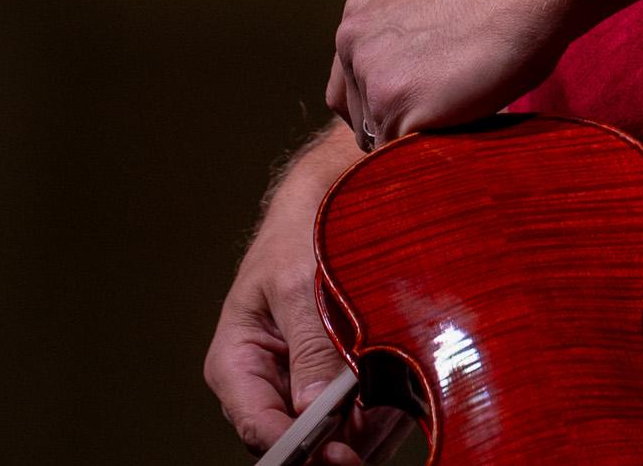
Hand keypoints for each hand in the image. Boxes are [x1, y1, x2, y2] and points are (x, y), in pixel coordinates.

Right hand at [205, 138, 402, 464]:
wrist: (334, 201)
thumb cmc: (300, 234)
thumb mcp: (298, 284)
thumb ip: (308, 346)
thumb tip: (312, 409)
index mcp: (238, 363)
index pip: (257, 424)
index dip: (293, 443)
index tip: (332, 449)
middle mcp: (270, 386)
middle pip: (297, 442)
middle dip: (335, 444)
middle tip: (368, 437)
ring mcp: (307, 390)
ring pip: (335, 441)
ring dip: (366, 433)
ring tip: (395, 401)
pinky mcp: (344, 389)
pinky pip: (363, 425)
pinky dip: (384, 417)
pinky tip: (404, 394)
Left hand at [324, 0, 573, 151]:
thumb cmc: (497, 0)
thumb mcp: (425, 9)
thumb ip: (401, 44)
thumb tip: (404, 86)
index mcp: (357, 16)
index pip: (348, 87)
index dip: (378, 106)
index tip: (412, 108)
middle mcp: (351, 42)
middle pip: (358, 117)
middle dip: (395, 125)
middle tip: (440, 113)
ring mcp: (370, 75)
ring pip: (378, 141)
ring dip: (413, 140)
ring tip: (456, 112)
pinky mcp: (394, 104)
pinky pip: (401, 155)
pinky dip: (428, 152)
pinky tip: (459, 124)